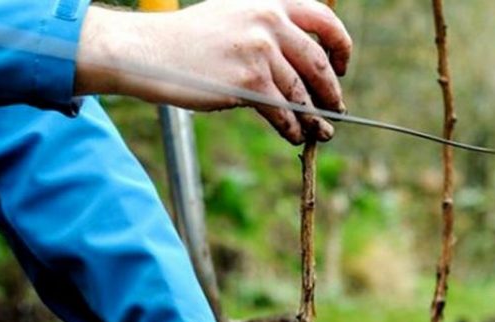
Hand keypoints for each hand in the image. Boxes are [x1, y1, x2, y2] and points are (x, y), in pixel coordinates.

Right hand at [76, 0, 352, 143]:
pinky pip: (283, 111)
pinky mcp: (249, 81)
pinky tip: (294, 135)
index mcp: (270, 0)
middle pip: (318, 61)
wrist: (151, 52)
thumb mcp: (234, 13)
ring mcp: (260, 50)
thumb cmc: (190, 39)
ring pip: (301, 91)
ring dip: (314, 116)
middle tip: (336, 108)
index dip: (341, 46)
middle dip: (332, 90)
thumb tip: (304, 62)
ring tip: (319, 131)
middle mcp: (269, 20)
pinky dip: (292, 127)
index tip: (343, 66)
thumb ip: (268, 26)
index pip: (324, 20)